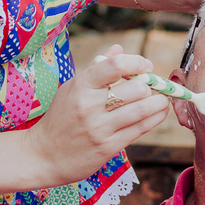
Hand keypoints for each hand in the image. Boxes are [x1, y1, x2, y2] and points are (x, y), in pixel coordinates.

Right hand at [25, 45, 168, 184]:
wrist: (42, 155)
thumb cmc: (60, 118)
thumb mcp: (72, 88)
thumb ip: (97, 69)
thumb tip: (118, 48)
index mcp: (81, 85)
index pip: (115, 65)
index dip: (137, 62)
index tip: (145, 65)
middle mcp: (89, 105)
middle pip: (135, 88)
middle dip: (151, 85)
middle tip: (154, 86)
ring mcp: (99, 128)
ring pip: (142, 109)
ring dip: (159, 102)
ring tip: (162, 99)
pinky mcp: (107, 147)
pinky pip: (140, 129)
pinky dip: (155, 118)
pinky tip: (159, 112)